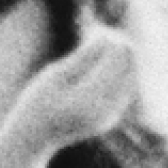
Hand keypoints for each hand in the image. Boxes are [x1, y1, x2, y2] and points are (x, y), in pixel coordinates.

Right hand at [12, 26, 137, 147]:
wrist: (36, 138)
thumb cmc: (38, 102)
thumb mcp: (56, 75)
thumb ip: (83, 58)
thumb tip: (106, 37)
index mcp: (92, 98)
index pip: (116, 59)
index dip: (109, 38)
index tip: (95, 29)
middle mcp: (107, 109)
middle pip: (129, 66)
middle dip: (117, 47)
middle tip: (97, 35)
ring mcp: (112, 115)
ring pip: (131, 77)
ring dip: (118, 59)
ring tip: (96, 49)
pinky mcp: (112, 117)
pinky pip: (125, 88)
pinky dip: (117, 72)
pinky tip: (99, 65)